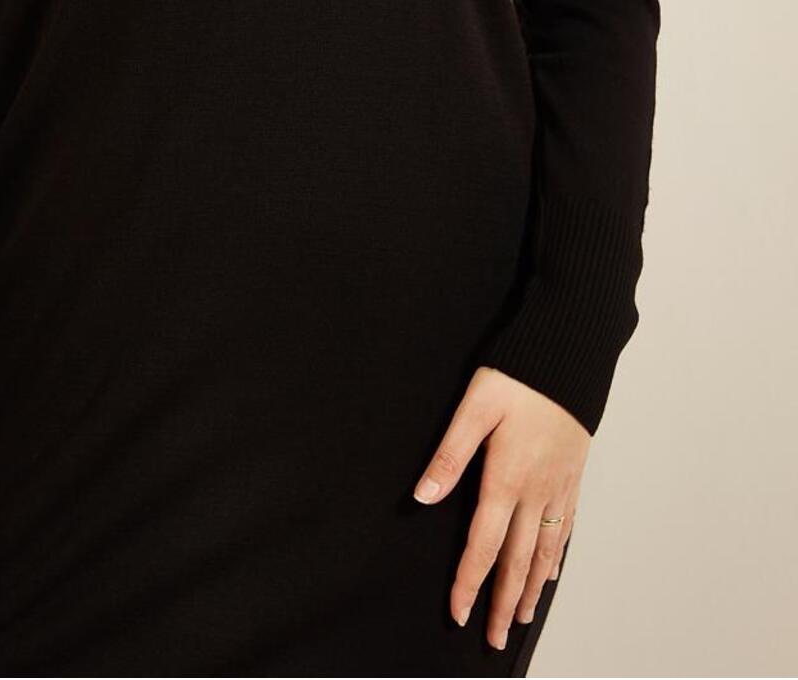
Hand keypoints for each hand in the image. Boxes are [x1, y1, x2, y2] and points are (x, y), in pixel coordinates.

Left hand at [412, 366, 587, 651]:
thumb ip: (449, 454)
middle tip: (496, 639)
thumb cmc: (519, 376)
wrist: (569, 356)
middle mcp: (535, 491)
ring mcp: (558, 486)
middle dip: (504, 604)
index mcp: (506, 479)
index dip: (469, 583)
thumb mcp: (474, 407)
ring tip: (524, 617)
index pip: (484, 546)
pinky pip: (565, 528)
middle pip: (517, 562)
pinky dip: (556, 557)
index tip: (458, 613)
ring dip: (531, 589)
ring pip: (544, 551)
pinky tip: (551, 571)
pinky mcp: (572, 476)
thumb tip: (424, 496)